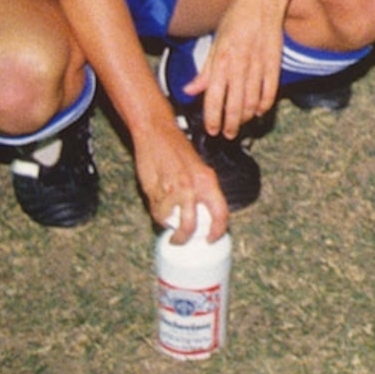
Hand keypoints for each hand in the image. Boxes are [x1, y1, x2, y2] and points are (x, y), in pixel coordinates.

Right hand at [133, 123, 230, 244]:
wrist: (157, 133)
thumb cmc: (177, 149)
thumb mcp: (198, 168)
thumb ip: (201, 190)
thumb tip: (201, 215)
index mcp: (208, 181)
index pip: (220, 214)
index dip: (217, 231)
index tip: (211, 239)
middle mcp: (192, 187)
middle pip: (190, 226)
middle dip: (184, 238)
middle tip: (180, 240)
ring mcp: (172, 190)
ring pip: (169, 220)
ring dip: (166, 223)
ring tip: (166, 218)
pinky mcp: (154, 190)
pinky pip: (156, 211)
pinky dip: (157, 213)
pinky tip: (158, 204)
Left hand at [188, 0, 291, 136]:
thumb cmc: (235, 19)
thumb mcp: (215, 43)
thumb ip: (204, 71)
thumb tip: (189, 91)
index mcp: (221, 59)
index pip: (214, 96)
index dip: (213, 117)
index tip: (212, 129)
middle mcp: (240, 64)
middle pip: (235, 103)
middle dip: (231, 123)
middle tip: (228, 134)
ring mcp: (259, 64)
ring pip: (253, 100)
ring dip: (247, 117)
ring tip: (241, 125)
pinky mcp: (274, 62)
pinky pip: (270, 90)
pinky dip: (265, 104)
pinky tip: (260, 110)